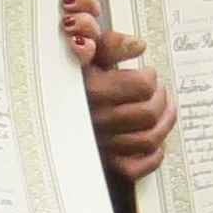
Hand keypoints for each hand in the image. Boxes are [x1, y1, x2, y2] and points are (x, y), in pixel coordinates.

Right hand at [63, 0, 171, 181]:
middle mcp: (96, 119)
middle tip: (158, 91)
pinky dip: (153, 156)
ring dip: (164, 124)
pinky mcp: (105, 163)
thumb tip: (139, 45)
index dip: (151, 77)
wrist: (47, 108)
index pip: (142, 85)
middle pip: (149, 113)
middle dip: (161, 99)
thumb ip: (111, 45)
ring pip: (149, 139)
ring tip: (164, 110)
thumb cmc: (74, 78)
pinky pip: (137, 167)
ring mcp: (102, 145)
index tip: (147, 73)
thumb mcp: (88, 55)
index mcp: (91, 90)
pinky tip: (155, 141)